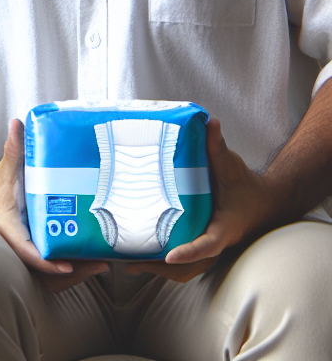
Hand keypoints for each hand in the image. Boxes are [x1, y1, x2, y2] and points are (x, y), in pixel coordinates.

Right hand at [0, 119, 107, 292]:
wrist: (2, 193)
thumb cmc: (4, 183)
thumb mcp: (8, 166)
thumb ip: (14, 148)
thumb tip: (16, 124)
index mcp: (9, 228)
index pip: (27, 252)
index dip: (47, 263)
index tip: (67, 266)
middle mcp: (20, 242)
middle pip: (45, 262)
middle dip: (70, 265)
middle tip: (98, 262)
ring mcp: (32, 245)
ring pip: (54, 261)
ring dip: (77, 262)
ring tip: (104, 259)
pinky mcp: (43, 244)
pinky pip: (58, 254)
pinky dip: (74, 254)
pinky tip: (95, 250)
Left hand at [127, 117, 275, 282]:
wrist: (263, 202)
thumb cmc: (245, 184)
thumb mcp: (231, 165)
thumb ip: (217, 146)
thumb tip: (210, 121)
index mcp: (225, 226)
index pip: (209, 244)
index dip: (190, 251)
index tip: (170, 256)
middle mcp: (217, 241)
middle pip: (190, 266)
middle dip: (161, 267)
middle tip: (131, 261)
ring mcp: (210, 247)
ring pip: (185, 270)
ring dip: (158, 269)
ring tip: (128, 262)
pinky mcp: (203, 244)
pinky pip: (184, 262)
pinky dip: (164, 263)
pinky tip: (142, 254)